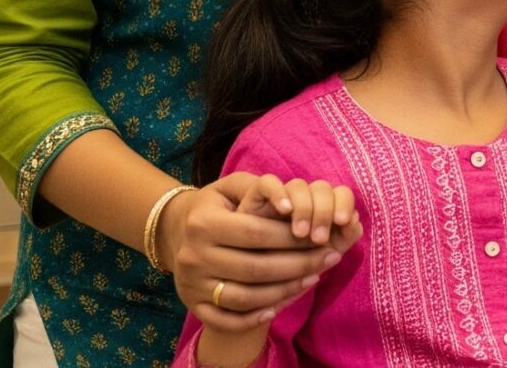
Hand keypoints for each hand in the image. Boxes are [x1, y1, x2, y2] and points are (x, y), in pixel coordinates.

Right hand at [164, 173, 350, 332]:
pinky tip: (278, 309)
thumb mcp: (232, 186)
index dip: (293, 238)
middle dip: (299, 265)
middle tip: (330, 258)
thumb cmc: (218, 205)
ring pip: (244, 297)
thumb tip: (292, 203)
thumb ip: (263, 186)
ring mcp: (191, 284)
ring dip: (285, 292)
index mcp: (203, 223)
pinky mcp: (191, 305)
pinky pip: (225, 320)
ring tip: (314, 278)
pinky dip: (252, 319)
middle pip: (255, 268)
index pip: (256, 233)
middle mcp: (193, 255)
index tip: (323, 238)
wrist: (176, 231)